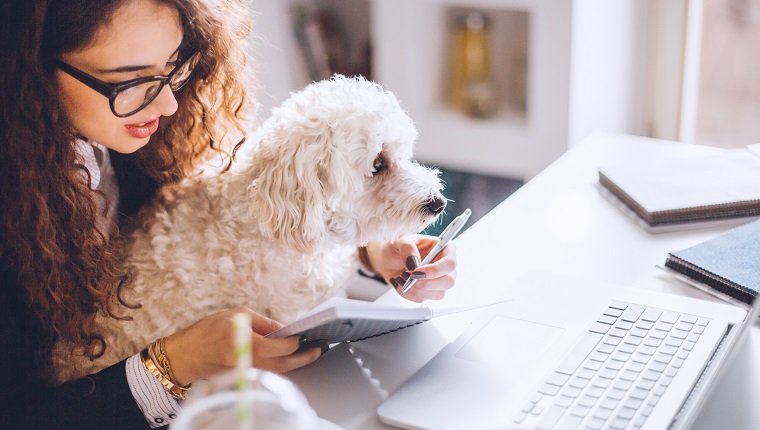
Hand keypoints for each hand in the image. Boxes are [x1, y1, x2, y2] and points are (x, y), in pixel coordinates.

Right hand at [164, 307, 321, 384]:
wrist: (186, 354)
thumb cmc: (209, 330)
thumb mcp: (237, 314)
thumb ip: (264, 323)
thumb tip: (285, 330)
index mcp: (244, 340)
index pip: (278, 346)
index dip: (294, 342)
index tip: (304, 337)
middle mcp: (246, 359)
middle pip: (282, 364)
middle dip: (303, 358)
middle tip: (317, 350)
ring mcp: (245, 371)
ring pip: (278, 371)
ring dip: (295, 363)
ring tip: (309, 354)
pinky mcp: (244, 377)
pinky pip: (268, 372)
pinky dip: (282, 366)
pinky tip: (291, 359)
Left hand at [366, 234, 456, 302]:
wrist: (387, 261)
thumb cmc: (397, 248)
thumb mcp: (400, 241)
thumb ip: (408, 249)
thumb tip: (414, 263)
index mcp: (443, 248)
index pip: (450, 263)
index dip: (435, 270)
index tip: (417, 271)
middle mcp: (444, 266)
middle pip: (449, 281)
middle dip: (426, 282)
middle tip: (409, 276)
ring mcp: (439, 281)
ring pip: (438, 294)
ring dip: (417, 289)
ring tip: (402, 277)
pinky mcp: (429, 292)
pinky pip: (423, 299)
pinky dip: (410, 293)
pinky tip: (403, 283)